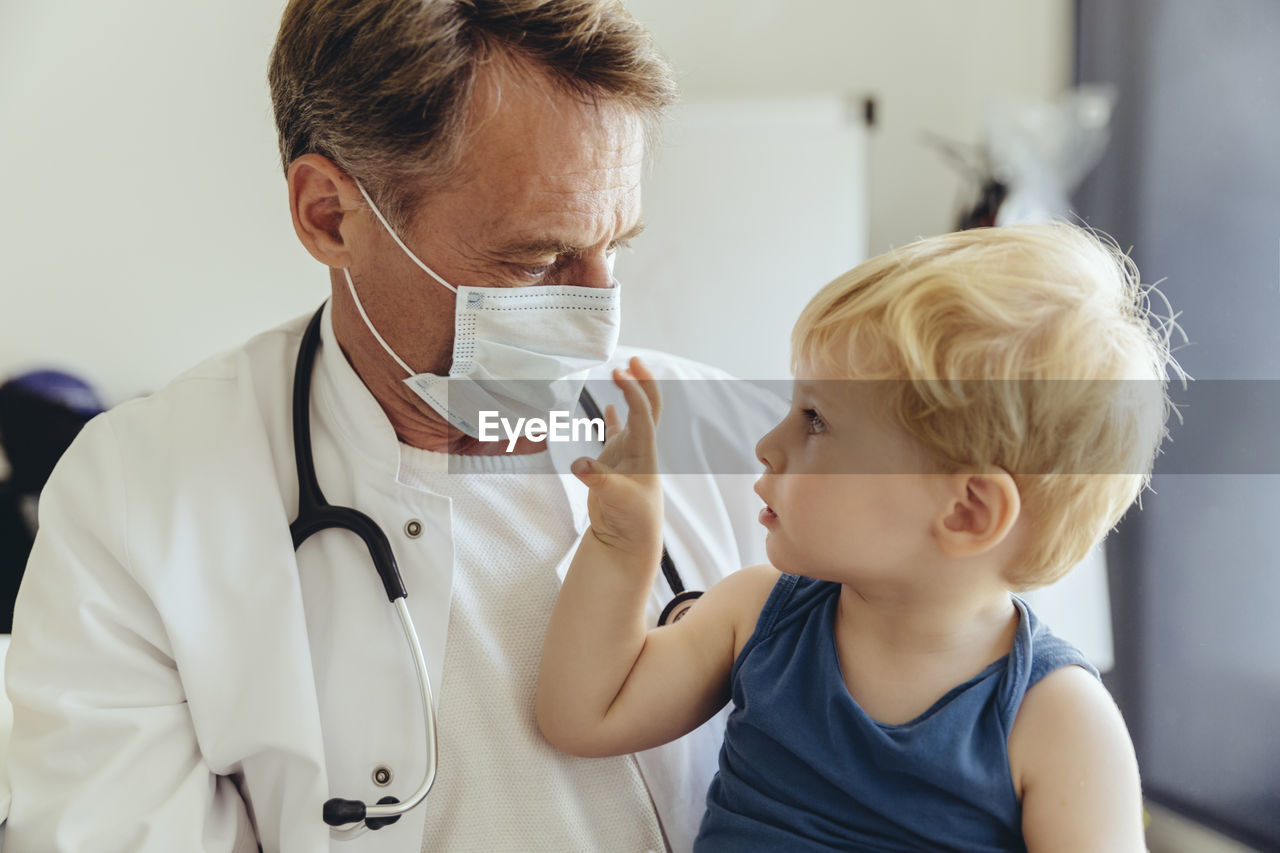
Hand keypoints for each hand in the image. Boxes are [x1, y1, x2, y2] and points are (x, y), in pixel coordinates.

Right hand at [570, 357, 662, 560]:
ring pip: (631, 417)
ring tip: (622, 373)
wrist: (628, 542)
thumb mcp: (616, 501)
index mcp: (644, 453)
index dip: (633, 391)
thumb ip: (600, 481)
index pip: (642, 413)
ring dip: (629, 395)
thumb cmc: (631, 522)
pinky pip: (614, 434)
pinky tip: (608, 405)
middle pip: (647, 408)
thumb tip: (580, 465)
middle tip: (633, 360)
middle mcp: (638, 450)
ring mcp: (626, 456)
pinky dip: (612, 417)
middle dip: (643, 382)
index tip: (619, 372)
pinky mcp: (613, 465)